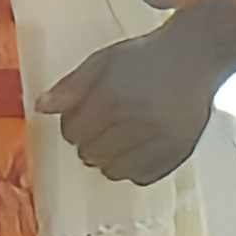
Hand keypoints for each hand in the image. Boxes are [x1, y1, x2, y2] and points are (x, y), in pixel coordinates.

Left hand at [38, 25, 233, 186]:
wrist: (193, 58)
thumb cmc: (145, 58)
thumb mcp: (101, 62)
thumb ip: (70, 87)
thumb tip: (42, 107)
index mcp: (111, 99)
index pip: (73, 134)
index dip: (73, 126)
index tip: (81, 118)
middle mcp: (135, 123)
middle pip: (91, 155)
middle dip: (89, 142)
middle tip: (102, 126)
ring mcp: (159, 142)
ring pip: (114, 171)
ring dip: (110, 158)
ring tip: (120, 137)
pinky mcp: (177, 154)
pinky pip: (142, 178)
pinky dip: (134, 168)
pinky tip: (137, 148)